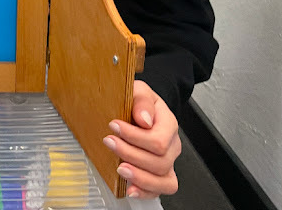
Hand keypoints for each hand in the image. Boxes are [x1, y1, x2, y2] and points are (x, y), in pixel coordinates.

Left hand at [103, 80, 180, 198]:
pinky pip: (160, 190)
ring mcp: (167, 162)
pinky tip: (130, 188)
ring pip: (164, 180)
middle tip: (109, 142)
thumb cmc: (139, 102)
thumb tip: (144, 119)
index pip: (158, 140)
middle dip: (130, 153)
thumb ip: (142, 101)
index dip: (134, 136)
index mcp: (168, 124)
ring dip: (139, 177)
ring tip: (120, 168)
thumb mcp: (139, 90)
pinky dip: (145, 192)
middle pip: (159, 161)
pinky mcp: (160, 174)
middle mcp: (172, 145)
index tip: (114, 126)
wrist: (141, 109)